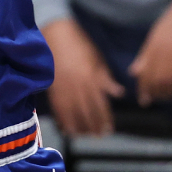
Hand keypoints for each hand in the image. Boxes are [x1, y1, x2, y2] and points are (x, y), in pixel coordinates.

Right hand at [42, 18, 125, 135]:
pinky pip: (58, 109)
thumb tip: (119, 93)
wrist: (55, 35)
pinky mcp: (52, 89)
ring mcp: (64, 88)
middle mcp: (78, 86)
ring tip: (85, 135)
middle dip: (94, 126)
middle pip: (87, 112)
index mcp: (90, 78)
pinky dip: (62, 121)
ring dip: (79, 127)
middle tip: (100, 136)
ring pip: (72, 114)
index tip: (109, 129)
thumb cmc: (79, 46)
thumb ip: (106, 79)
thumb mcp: (97, 60)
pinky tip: (68, 130)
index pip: (100, 104)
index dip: (105, 118)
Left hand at [128, 0, 171, 106]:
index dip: (142, 86)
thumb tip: (133, 71)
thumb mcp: (155, 34)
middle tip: (150, 101)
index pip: (145, 71)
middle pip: (156, 78)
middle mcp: (165, 52)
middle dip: (152, 92)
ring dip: (165, 92)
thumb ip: (145, 54)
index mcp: (153, 46)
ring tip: (162, 98)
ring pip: (170, 80)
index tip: (141, 97)